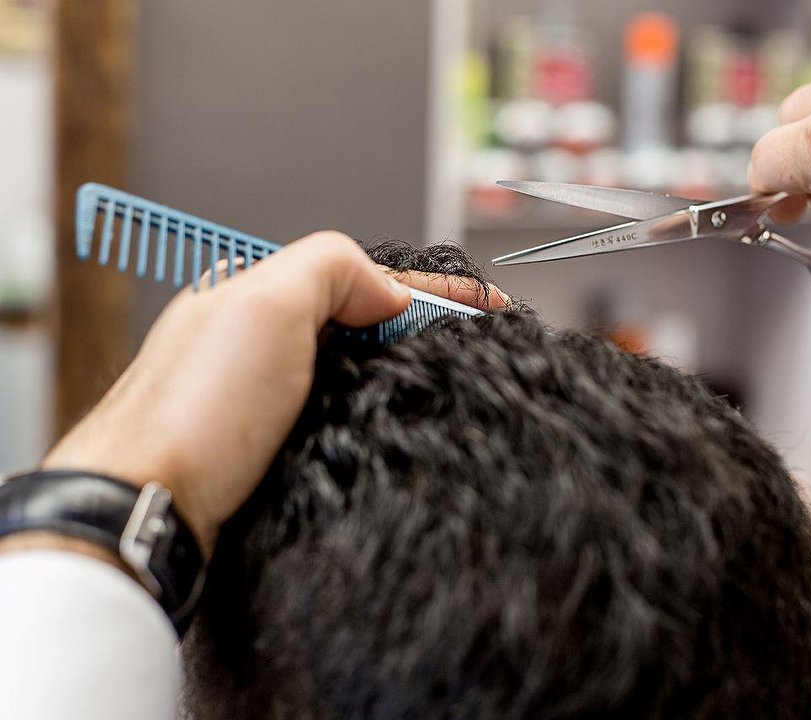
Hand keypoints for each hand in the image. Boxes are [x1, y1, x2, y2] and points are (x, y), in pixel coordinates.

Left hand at [42, 232, 508, 556]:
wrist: (146, 510)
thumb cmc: (194, 412)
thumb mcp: (266, 305)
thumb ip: (331, 268)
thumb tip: (389, 293)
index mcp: (251, 298)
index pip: (359, 277)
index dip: (431, 287)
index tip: (488, 304)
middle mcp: (255, 346)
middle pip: (359, 323)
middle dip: (420, 328)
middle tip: (477, 346)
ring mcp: (262, 402)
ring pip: (351, 373)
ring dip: (401, 375)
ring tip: (452, 384)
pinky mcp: (270, 452)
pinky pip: (337, 418)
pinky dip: (375, 415)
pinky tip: (397, 429)